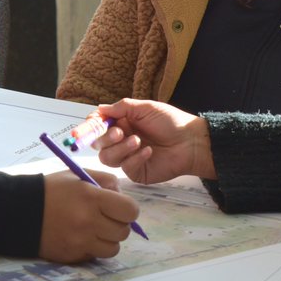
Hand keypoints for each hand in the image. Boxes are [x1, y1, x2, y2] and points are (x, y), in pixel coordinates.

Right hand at [38, 170, 139, 262]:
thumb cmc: (51, 190)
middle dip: (118, 224)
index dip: (128, 210)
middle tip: (105, 218)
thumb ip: (105, 182)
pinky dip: (92, 248)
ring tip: (94, 229)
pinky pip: (94, 256)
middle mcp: (88, 221)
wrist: (19, 211)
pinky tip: (80, 237)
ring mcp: (80, 242)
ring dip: (107, 240)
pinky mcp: (72, 256)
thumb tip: (123, 197)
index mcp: (91, 198)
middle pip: (123, 232)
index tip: (119, 208)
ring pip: (112, 249)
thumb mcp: (78, 175)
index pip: (130, 211)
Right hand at [93, 99, 215, 183]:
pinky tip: (149, 151)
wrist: (190, 141)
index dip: (90, 127)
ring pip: (107, 158)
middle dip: (105, 138)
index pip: (98, 127)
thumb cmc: (170, 121)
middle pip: (98, 144)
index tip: (89, 126)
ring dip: (120, 149)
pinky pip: (125, 168)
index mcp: (122, 124)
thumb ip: (121, 108)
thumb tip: (99, 109)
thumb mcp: (145, 108)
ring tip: (138, 141)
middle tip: (120, 132)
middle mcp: (121, 142)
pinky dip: (135, 158)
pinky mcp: (136, 172)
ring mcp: (127, 158)